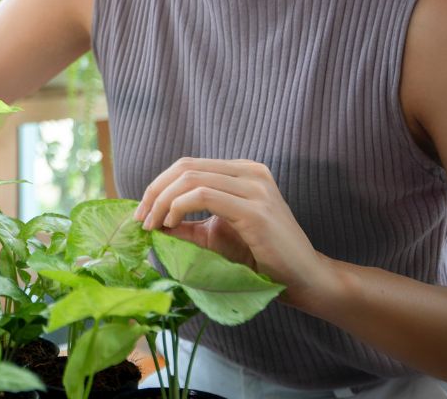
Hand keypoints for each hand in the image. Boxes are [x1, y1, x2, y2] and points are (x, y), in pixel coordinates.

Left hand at [132, 157, 339, 307]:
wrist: (305, 279)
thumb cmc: (261, 259)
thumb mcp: (216, 236)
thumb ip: (187, 224)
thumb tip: (151, 218)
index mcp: (243, 171)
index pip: (188, 166)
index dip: (158, 185)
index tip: (142, 212)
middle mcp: (251, 172)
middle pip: (185, 167)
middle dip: (155, 192)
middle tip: (140, 219)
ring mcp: (256, 187)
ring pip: (190, 178)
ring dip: (162, 201)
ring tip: (153, 225)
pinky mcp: (256, 210)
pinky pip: (204, 196)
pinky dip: (178, 207)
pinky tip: (170, 225)